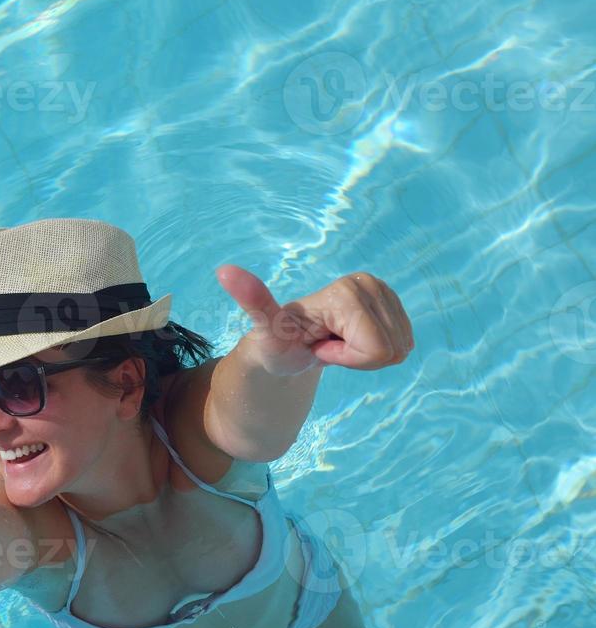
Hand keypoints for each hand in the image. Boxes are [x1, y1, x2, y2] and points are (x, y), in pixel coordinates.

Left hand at [215, 266, 413, 376]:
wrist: (285, 344)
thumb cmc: (276, 340)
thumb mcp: (265, 326)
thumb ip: (252, 300)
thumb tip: (223, 270)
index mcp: (348, 290)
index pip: (377, 349)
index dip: (348, 357)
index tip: (318, 344)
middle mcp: (369, 282)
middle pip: (392, 348)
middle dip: (358, 356)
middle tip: (325, 343)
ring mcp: (383, 290)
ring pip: (400, 348)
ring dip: (365, 354)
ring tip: (333, 341)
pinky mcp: (391, 301)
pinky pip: (404, 343)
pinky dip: (376, 350)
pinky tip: (348, 339)